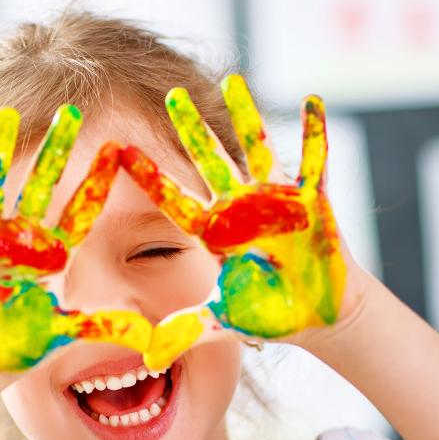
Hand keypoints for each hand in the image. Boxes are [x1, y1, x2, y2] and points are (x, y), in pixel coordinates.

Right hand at [0, 105, 152, 390]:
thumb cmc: (17, 346)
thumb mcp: (63, 334)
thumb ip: (102, 328)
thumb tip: (150, 337)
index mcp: (50, 254)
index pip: (80, 210)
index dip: (97, 182)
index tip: (118, 149)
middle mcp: (19, 238)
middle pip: (41, 184)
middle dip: (57, 149)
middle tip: (72, 110)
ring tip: (7, 115)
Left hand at [120, 74, 373, 369]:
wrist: (318, 313)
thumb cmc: (269, 313)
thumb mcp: (223, 323)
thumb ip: (185, 333)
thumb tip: (148, 360)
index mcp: (214, 233)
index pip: (174, 201)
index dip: (150, 178)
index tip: (120, 153)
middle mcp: (240, 209)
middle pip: (209, 162)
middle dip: (191, 130)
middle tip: (170, 95)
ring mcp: (276, 200)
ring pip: (256, 150)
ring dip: (246, 116)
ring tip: (233, 79)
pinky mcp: (313, 201)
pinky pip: (315, 160)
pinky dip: (315, 132)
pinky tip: (313, 99)